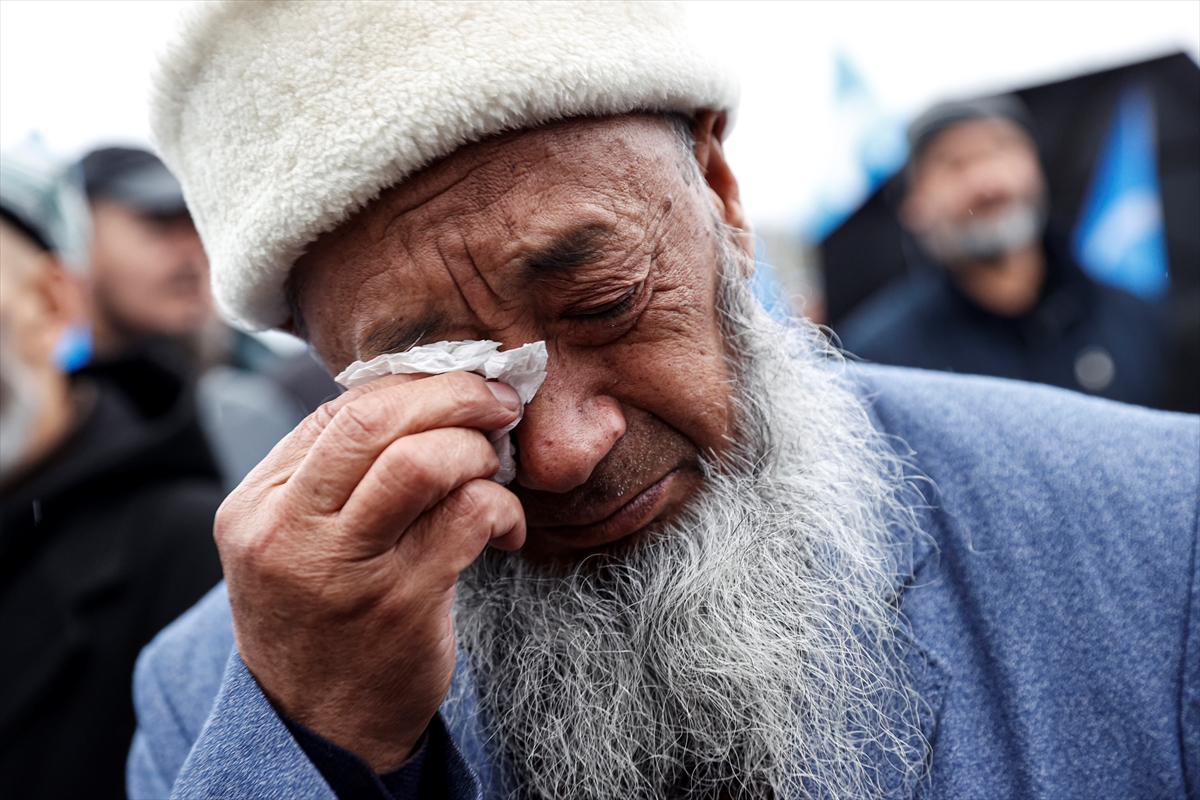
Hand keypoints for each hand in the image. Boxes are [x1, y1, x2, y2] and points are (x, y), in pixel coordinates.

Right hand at [214, 371, 524, 771]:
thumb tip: (420, 396)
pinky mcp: (400, 605)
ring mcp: (342, 571)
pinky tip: (504, 528)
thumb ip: (333, 474)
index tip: (460, 388)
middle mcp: (288, 532)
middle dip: (453, 395)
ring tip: (494, 467)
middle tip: (497, 402)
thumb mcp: (292, 542)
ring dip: (477, 450)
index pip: (340, 411)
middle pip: (376, 420)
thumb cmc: (318, 618)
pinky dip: (502, 507)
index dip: (414, 386)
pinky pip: (467, 517)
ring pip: (423, 462)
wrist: (317, 727)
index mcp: (256, 505)